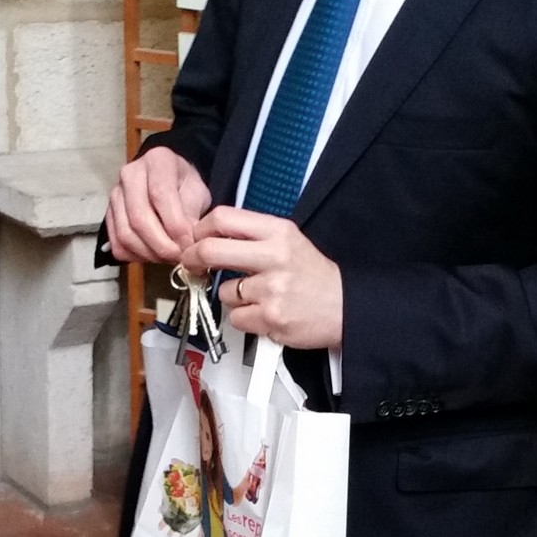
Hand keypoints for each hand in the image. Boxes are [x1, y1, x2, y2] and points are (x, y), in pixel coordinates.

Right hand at [104, 148, 210, 265]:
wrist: (168, 180)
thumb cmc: (184, 185)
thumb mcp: (198, 192)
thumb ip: (193, 214)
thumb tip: (188, 243)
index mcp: (157, 161)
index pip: (160, 195)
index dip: (175, 225)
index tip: (189, 244)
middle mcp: (130, 174)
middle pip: (139, 218)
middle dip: (162, 245)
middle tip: (179, 256)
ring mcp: (115, 194)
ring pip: (125, 233)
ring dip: (149, 253)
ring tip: (168, 258)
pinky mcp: (108, 214)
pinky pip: (117, 244)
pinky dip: (135, 256)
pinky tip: (153, 256)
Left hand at [182, 208, 342, 351]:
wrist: (345, 308)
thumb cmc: (312, 275)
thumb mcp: (288, 241)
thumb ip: (252, 236)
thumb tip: (208, 238)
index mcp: (278, 231)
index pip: (223, 218)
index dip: (200, 230)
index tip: (197, 240)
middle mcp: (274, 256)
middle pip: (211, 250)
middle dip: (193, 259)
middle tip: (191, 265)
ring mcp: (272, 289)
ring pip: (223, 291)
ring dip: (232, 297)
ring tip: (259, 297)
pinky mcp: (271, 317)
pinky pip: (236, 317)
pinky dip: (246, 318)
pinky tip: (265, 313)